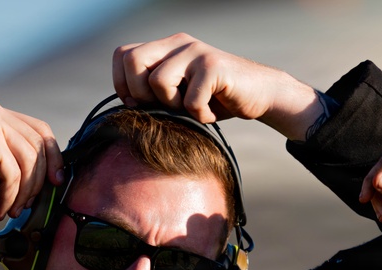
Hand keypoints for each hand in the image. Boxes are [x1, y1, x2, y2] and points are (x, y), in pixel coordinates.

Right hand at [0, 99, 63, 220]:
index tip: (57, 181)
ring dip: (25, 193)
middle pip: (39, 145)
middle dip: (41, 179)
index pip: (40, 130)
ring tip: (13, 210)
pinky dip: (10, 197)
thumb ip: (18, 159)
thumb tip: (55, 172)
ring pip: (29, 162)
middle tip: (33, 204)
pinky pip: (14, 175)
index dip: (54, 157)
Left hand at [112, 33, 321, 140]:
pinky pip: (190, 99)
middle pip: (133, 61)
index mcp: (165, 47)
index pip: (123, 54)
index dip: (121, 83)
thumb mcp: (179, 94)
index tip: (136, 104)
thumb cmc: (216, 99)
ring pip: (159, 81)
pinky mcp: (214, 66)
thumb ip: (154, 91)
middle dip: (141, 93)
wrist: (259, 94)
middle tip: (163, 108)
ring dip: (173, 106)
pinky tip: (212, 113)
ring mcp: (196, 52)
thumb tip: (127, 104)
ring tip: (192, 109)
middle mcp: (178, 43)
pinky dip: (201, 115)